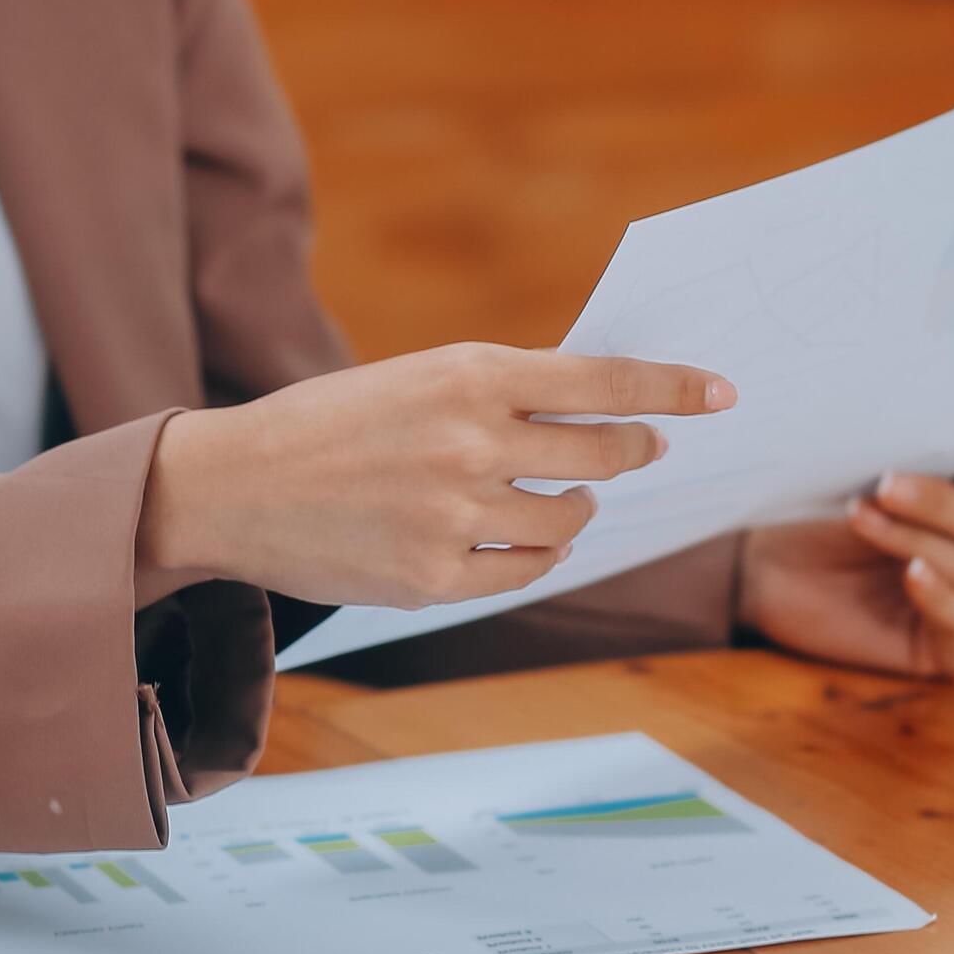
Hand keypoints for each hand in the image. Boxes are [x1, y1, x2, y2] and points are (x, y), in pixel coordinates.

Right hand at [140, 344, 735, 609]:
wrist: (232, 485)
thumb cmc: (330, 425)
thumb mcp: (416, 379)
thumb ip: (500, 392)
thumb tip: (599, 410)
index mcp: (466, 375)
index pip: (601, 380)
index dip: (671, 387)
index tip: (721, 393)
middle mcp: (468, 442)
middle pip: (602, 455)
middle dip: (634, 454)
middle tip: (644, 453)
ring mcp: (453, 516)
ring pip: (567, 521)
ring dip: (578, 510)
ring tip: (565, 500)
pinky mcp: (433, 578)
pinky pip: (523, 572)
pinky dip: (536, 555)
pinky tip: (521, 539)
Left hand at [735, 413, 953, 678]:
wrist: (773, 568)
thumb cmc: (825, 515)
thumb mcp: (868, 477)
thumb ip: (916, 459)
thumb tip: (946, 432)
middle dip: (942, 502)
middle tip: (887, 485)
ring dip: (915, 539)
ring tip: (862, 518)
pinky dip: (938, 594)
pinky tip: (911, 575)